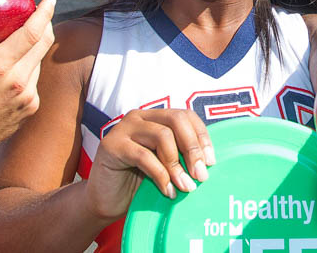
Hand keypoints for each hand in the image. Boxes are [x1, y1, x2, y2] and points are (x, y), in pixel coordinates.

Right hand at [0, 0, 56, 160]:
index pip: (32, 32)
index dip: (44, 13)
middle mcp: (18, 82)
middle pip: (43, 43)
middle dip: (44, 24)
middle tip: (36, 13)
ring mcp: (27, 97)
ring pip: (39, 61)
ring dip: (33, 48)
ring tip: (16, 42)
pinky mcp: (31, 108)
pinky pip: (35, 79)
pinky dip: (28, 68)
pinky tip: (10, 70)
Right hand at [84, 108, 214, 219]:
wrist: (105, 201)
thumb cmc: (138, 183)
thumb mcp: (166, 166)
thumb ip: (182, 156)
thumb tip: (210, 162)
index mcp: (155, 118)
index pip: (186, 115)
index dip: (202, 137)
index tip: (211, 162)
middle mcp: (140, 117)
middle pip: (176, 120)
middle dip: (193, 148)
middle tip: (201, 175)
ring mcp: (124, 128)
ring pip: (162, 136)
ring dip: (177, 165)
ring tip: (185, 187)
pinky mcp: (111, 145)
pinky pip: (144, 156)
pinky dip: (160, 175)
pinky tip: (167, 191)